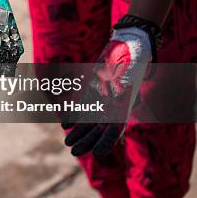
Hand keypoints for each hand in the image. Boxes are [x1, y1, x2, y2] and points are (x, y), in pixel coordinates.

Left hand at [63, 26, 152, 157]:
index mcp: (125, 105)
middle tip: (73, 152)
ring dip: (80, 132)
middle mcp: (115, 105)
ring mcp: (105, 98)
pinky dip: (75, 115)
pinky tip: (66, 125)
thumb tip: (118, 98)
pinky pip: (84, 106)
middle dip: (87, 141)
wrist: (128, 43)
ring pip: (91, 120)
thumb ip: (122, 87)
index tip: (98, 154)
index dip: (107, 142)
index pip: (116, 129)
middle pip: (100, 129)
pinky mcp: (95, 89)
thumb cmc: (130, 58)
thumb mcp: (127, 73)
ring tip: (68, 143)